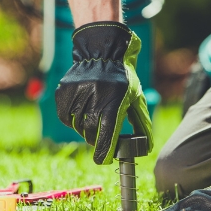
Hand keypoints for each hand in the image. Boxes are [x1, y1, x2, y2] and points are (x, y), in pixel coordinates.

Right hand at [55, 21, 153, 163]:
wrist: (103, 51)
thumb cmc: (123, 77)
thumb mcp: (135, 97)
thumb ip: (140, 122)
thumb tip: (146, 146)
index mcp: (114, 100)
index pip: (106, 136)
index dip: (104, 152)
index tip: (105, 159)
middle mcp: (95, 97)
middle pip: (91, 133)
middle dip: (96, 139)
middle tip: (101, 136)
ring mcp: (77, 93)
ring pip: (77, 125)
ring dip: (85, 128)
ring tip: (93, 116)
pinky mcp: (64, 91)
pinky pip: (65, 116)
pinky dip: (72, 119)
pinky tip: (81, 110)